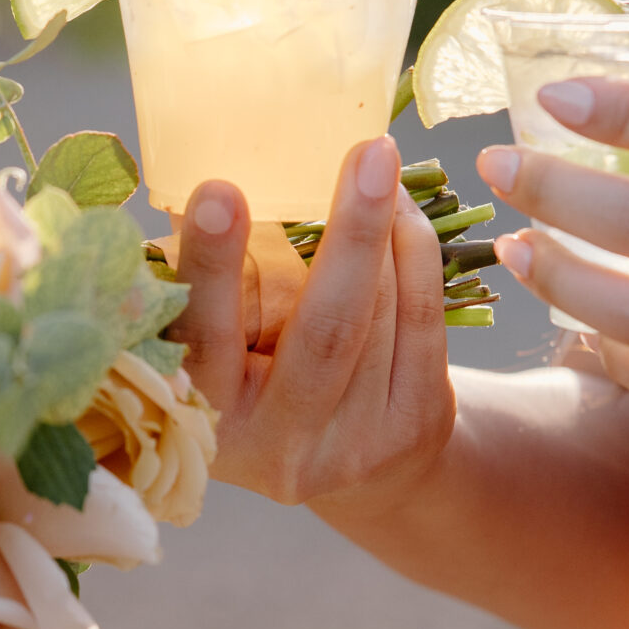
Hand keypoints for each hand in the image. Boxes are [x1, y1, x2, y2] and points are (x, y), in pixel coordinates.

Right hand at [171, 136, 455, 503]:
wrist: (352, 474)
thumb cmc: (257, 383)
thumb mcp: (218, 352)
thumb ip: (208, 288)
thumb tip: (210, 180)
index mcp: (208, 418)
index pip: (204, 337)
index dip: (212, 266)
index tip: (218, 191)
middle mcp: (281, 444)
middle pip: (325, 331)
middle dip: (351, 234)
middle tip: (366, 154)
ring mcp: (356, 443)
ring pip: (382, 313)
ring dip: (387, 228)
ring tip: (377, 166)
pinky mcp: (414, 424)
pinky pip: (423, 319)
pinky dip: (416, 252)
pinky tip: (402, 209)